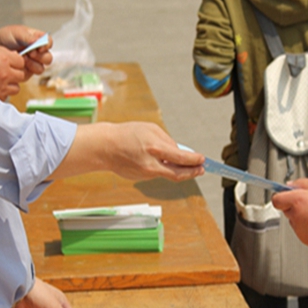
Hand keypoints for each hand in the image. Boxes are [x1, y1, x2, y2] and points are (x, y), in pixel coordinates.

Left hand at [0, 25, 52, 74]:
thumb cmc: (7, 36)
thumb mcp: (17, 33)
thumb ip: (27, 37)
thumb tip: (36, 42)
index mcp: (38, 38)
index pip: (49, 42)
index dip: (47, 45)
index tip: (39, 48)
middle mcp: (38, 50)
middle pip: (48, 58)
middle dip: (40, 57)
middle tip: (30, 54)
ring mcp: (33, 61)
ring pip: (42, 68)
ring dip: (33, 65)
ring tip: (23, 59)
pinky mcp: (27, 70)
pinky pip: (31, 74)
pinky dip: (26, 70)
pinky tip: (19, 64)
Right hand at [0, 43, 26, 99]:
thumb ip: (5, 52)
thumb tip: (16, 56)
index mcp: (4, 59)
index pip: (22, 62)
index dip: (16, 63)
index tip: (11, 64)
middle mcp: (5, 73)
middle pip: (21, 75)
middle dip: (15, 74)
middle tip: (5, 73)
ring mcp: (2, 86)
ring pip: (16, 88)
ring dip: (10, 85)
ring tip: (0, 82)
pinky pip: (7, 96)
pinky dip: (2, 93)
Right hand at [50, 122, 204, 181]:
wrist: (104, 146)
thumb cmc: (127, 133)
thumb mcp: (151, 129)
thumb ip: (167, 140)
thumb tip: (180, 152)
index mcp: (155, 149)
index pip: (182, 159)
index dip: (195, 160)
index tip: (203, 160)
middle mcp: (151, 165)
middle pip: (178, 175)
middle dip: (193, 173)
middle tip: (201, 169)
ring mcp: (145, 174)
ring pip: (167, 174)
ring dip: (177, 169)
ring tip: (184, 163)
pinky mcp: (140, 178)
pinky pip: (156, 173)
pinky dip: (161, 167)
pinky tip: (158, 160)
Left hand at [272, 178, 307, 245]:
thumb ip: (300, 183)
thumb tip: (288, 185)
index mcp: (296, 200)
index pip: (276, 199)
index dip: (280, 196)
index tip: (284, 194)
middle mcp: (294, 215)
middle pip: (285, 208)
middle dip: (292, 205)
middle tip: (306, 203)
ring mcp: (298, 227)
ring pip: (293, 219)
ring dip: (299, 216)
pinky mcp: (302, 237)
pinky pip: (299, 228)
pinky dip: (305, 225)